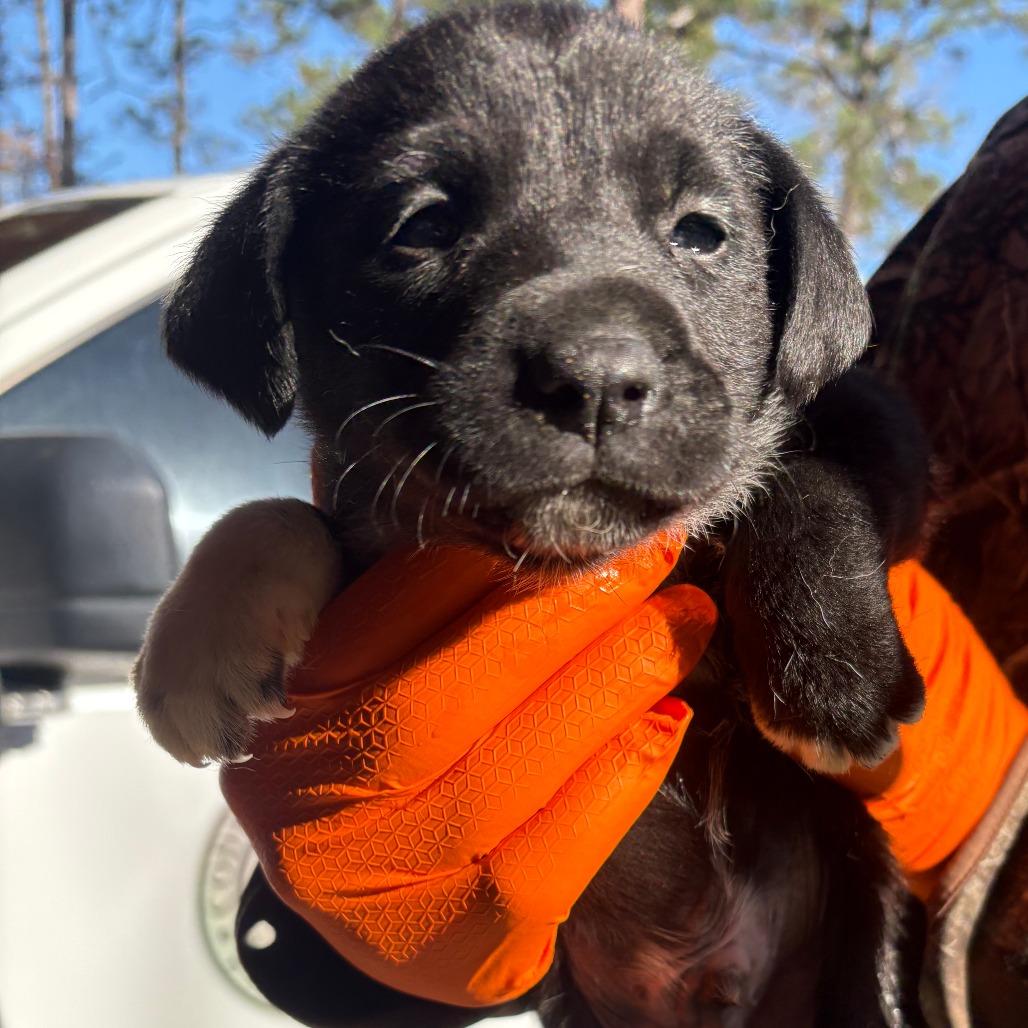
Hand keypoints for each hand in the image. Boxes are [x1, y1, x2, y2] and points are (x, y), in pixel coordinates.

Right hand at [221, 537, 715, 1006]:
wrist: (374, 872)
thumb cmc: (374, 719)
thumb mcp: (348, 630)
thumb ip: (382, 570)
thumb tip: (494, 509)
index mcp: (275, 696)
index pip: (378, 613)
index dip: (486, 560)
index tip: (575, 521)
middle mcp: (303, 795)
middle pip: (444, 695)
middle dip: (569, 612)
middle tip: (658, 552)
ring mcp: (369, 882)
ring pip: (503, 774)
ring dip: (612, 684)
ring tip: (683, 621)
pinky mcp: (444, 950)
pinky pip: (545, 862)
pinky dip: (616, 780)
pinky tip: (666, 719)